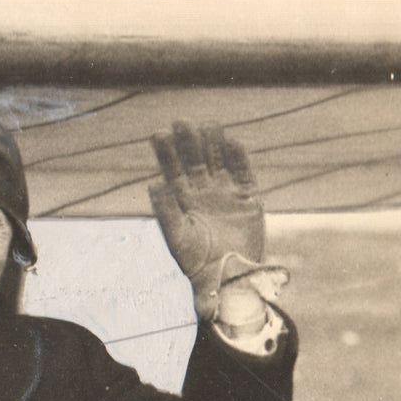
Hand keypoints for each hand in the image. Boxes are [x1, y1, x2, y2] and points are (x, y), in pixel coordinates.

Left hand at [149, 121, 264, 320]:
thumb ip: (166, 212)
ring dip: (213, 143)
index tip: (159, 134)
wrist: (227, 279)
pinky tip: (231, 142)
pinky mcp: (248, 198)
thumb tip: (153, 185)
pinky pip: (243, 172)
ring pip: (219, 161)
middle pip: (195, 160)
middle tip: (181, 121)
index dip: (167, 152)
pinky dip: (238, 158)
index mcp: (182, 201)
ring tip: (207, 124)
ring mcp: (225, 194)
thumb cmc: (196, 264)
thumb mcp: (177, 238)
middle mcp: (203, 193)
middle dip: (189, 141)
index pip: (172, 171)